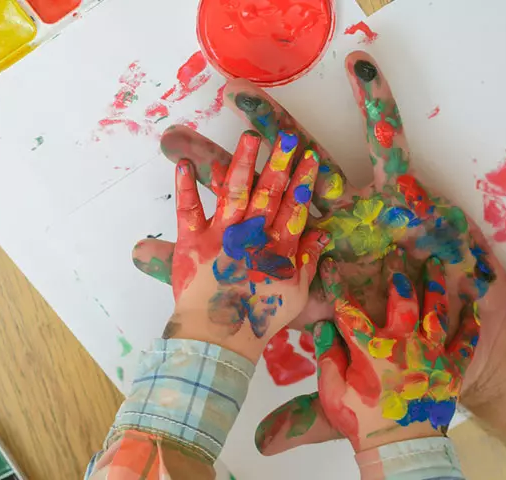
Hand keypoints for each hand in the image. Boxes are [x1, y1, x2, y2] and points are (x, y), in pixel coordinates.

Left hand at [164, 130, 329, 360]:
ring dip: (243, 163)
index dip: (303, 181)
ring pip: (236, 192)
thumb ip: (308, 262)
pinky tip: (184, 164)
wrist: (219, 335)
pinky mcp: (193, 241)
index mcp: (277, 248)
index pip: (294, 207)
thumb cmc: (259, 318)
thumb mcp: (295, 294)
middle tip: (287, 137)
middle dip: (280, 163)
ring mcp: (222, 235)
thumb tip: (320, 235)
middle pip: (269, 193)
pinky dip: (186, 187)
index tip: (310, 157)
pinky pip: (188, 210)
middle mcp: (251, 235)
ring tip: (251, 138)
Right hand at [256, 251, 480, 454]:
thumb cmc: (362, 422)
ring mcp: (431, 354)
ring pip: (435, 311)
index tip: (332, 264)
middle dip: (396, 275)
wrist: (401, 451)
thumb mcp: (332, 393)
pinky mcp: (452, 368)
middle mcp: (402, 344)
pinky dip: (469, 324)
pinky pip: (464, 341)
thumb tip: (323, 328)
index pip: (348, 310)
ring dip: (435, 286)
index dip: (337, 285)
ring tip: (436, 264)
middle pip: (400, 300)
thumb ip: (327, 358)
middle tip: (396, 253)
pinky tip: (473, 306)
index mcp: (370, 349)